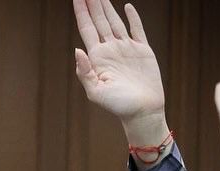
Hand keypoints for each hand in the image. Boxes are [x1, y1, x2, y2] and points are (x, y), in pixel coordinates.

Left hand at [72, 1, 164, 122]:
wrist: (143, 112)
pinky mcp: (143, 51)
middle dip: (92, 4)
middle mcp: (110, 50)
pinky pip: (136, 29)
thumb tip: (77, 50)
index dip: (81, 12)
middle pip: (99, 20)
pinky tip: (127, 7)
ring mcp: (126, 49)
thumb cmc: (119, 106)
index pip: (87, 28)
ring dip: (107, 7)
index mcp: (98, 57)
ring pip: (114, 21)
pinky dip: (132, 17)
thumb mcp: (96, 92)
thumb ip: (85, 72)